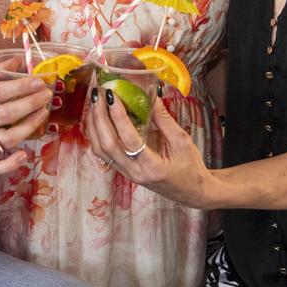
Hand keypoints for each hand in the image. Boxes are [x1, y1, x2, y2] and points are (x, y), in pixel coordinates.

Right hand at [0, 67, 52, 176]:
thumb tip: (17, 61)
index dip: (20, 86)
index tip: (38, 80)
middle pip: (5, 114)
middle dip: (30, 102)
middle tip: (47, 93)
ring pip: (6, 138)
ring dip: (29, 126)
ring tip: (43, 112)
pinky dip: (10, 164)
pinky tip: (24, 155)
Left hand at [85, 88, 212, 207]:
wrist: (192, 193)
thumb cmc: (191, 169)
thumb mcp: (182, 142)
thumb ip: (164, 119)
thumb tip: (151, 95)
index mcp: (152, 167)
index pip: (129, 139)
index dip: (118, 115)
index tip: (112, 95)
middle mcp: (134, 173)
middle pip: (107, 145)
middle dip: (99, 117)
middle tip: (98, 94)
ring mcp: (126, 174)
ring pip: (100, 150)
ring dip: (93, 125)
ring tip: (94, 102)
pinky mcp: (123, 171)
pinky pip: (103, 153)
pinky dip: (95, 134)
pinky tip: (97, 118)